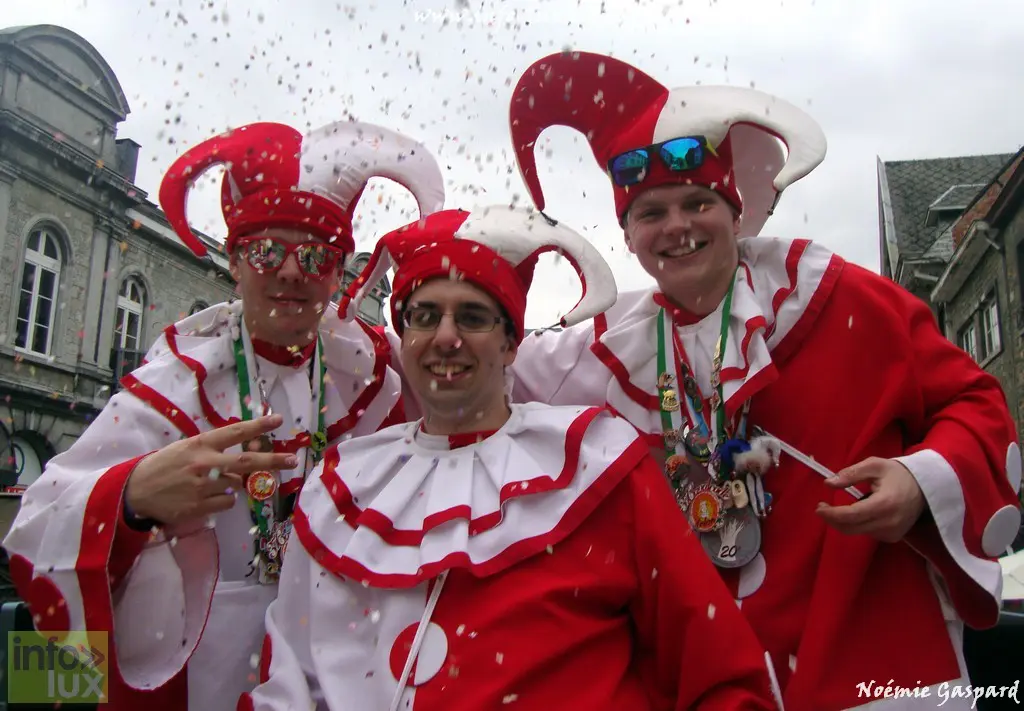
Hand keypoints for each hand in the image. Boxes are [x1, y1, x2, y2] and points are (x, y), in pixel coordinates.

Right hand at [125, 414, 296, 525]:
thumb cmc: (165, 465)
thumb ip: (215, 449)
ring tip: (212, 481)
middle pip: (246, 461)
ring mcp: (203, 487)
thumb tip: (246, 451)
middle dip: (272, 460)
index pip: (235, 432)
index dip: (258, 426)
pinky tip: (206, 496)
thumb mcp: (187, 448)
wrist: (135, 491)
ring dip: (235, 483)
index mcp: (200, 444)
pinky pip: (227, 502)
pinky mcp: (200, 507)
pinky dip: (224, 499)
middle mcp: (204, 464)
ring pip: (237, 485)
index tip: (278, 420)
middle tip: (292, 459)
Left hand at [815, 457, 925, 542]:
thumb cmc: (897, 474)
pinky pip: (867, 533)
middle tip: (822, 507)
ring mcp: (892, 532)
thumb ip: (850, 474)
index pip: (851, 515)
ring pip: (857, 532)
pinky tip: (860, 512)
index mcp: (884, 503)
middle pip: (851, 528)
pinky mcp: (893, 537)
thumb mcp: (874, 465)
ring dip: (844, 522)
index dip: (831, 513)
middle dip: (832, 519)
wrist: (925, 488)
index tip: (818, 507)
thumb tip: (828, 483)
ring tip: (841, 507)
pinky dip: (858, 524)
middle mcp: (889, 522)